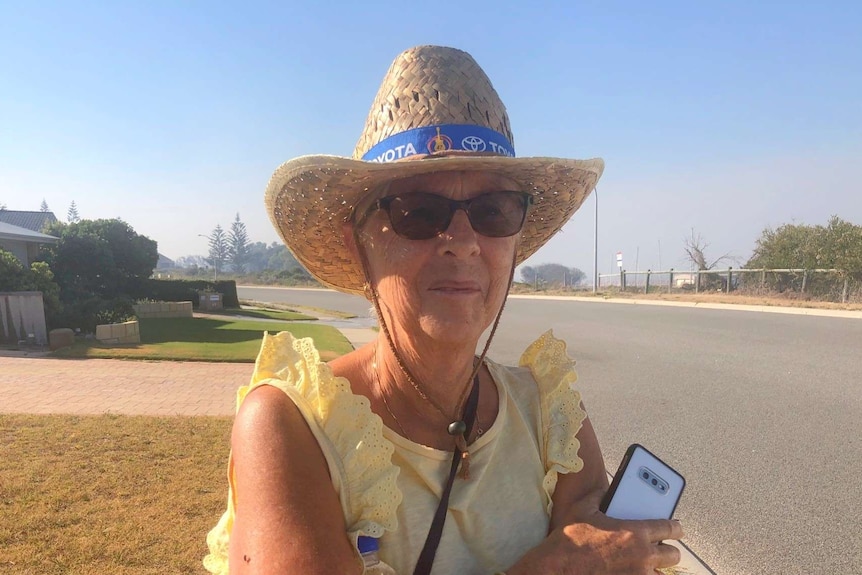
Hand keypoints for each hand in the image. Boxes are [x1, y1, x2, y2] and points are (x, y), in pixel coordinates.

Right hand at [508, 489, 683, 574]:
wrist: (559, 567)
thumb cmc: (570, 539)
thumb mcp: (583, 509)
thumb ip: (599, 497)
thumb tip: (604, 491)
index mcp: (636, 532)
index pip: (670, 528)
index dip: (676, 527)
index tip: (677, 528)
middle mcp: (643, 556)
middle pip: (673, 555)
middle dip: (669, 550)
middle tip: (661, 547)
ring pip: (661, 574)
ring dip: (655, 567)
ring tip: (646, 563)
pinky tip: (631, 570)